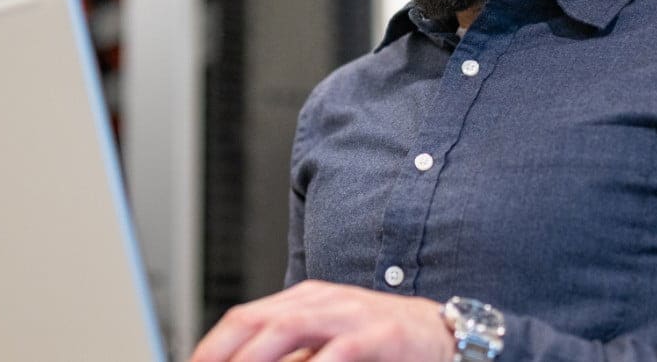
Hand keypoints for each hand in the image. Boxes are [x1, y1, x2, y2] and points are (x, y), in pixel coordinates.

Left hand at [190, 280, 455, 361]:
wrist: (444, 335)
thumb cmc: (382, 344)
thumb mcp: (328, 343)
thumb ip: (291, 355)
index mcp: (304, 301)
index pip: (243, 319)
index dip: (212, 347)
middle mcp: (322, 301)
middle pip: (256, 322)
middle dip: (223, 354)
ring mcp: (351, 314)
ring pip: (288, 329)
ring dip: (256, 358)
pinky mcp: (382, 333)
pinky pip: (341, 350)